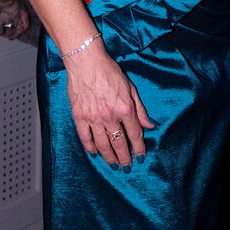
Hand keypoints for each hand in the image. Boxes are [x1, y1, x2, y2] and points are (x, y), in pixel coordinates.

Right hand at [66, 47, 155, 166]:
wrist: (86, 62)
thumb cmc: (109, 71)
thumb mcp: (130, 88)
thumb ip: (140, 109)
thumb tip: (149, 125)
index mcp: (125, 108)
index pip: (135, 134)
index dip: (139, 148)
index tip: (141, 156)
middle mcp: (110, 116)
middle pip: (119, 143)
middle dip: (125, 158)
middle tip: (127, 167)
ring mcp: (94, 118)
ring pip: (103, 145)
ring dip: (109, 157)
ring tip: (114, 165)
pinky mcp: (79, 117)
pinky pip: (85, 138)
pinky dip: (90, 148)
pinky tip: (95, 154)